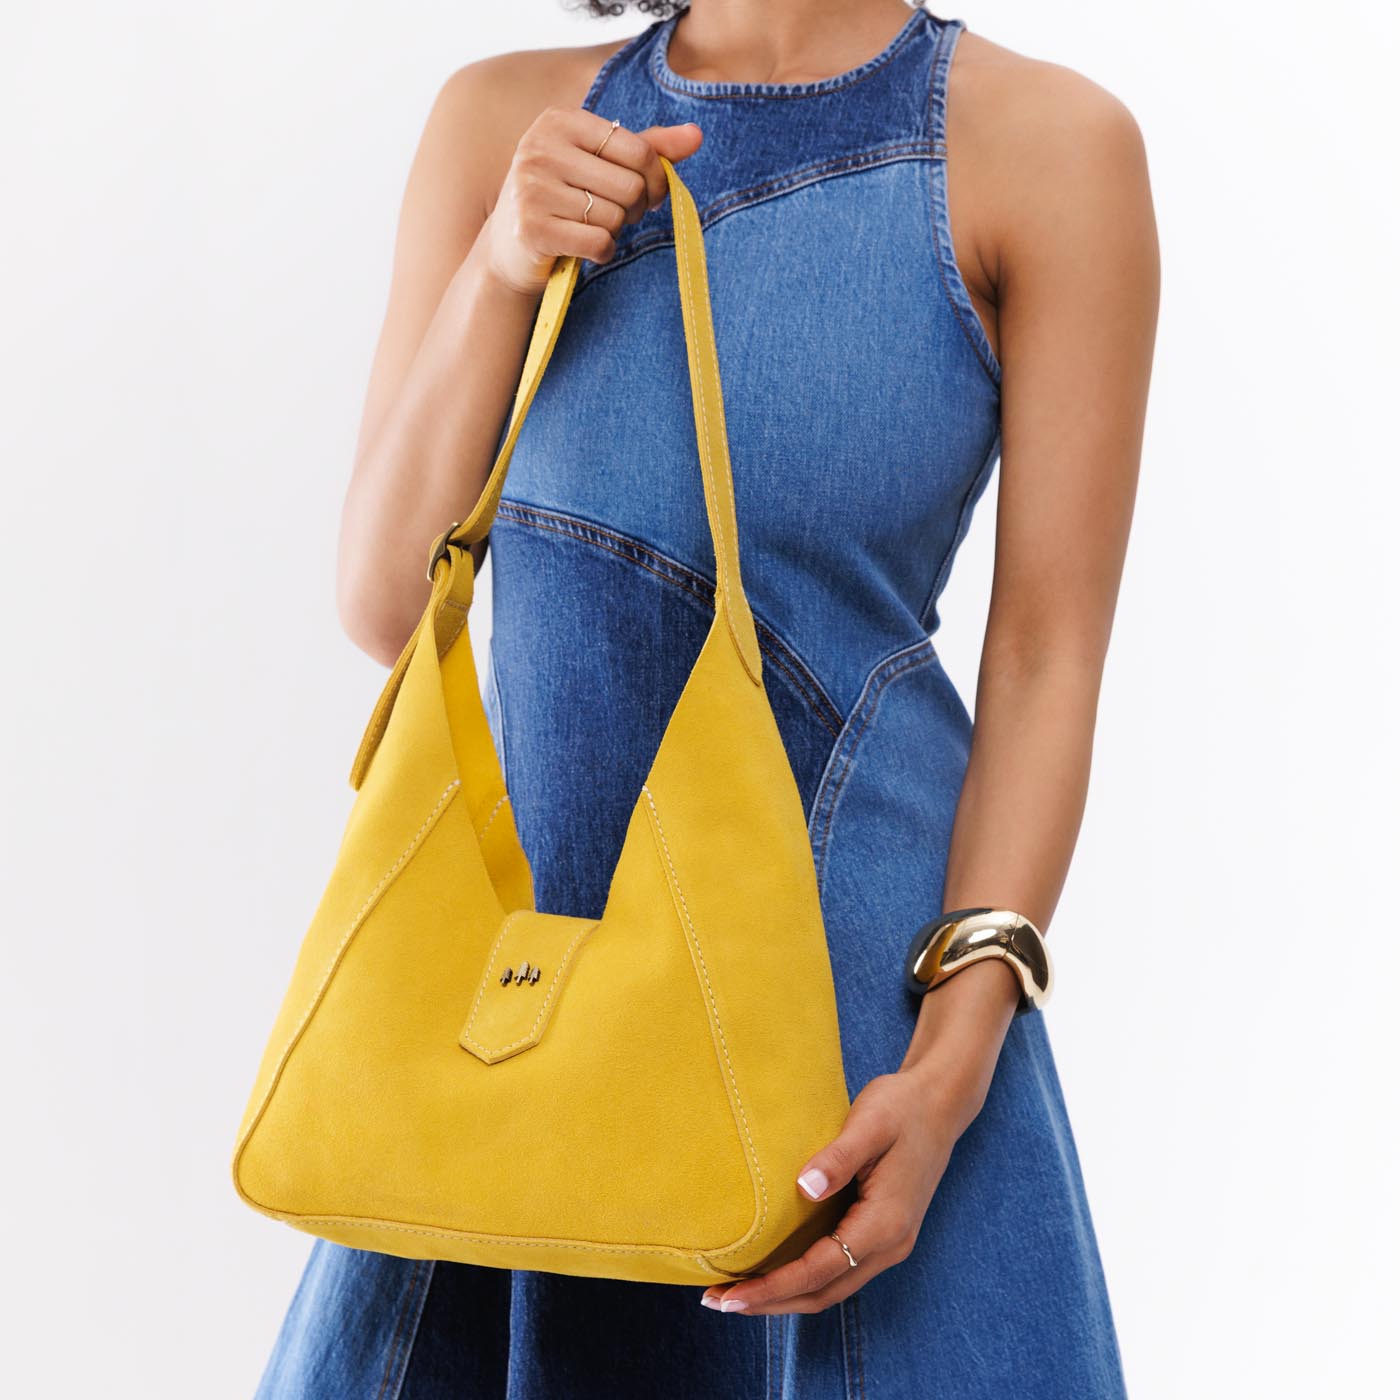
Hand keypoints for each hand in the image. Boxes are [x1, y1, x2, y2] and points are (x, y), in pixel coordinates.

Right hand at [481, 108, 703, 295]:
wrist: (510, 248)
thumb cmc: (565, 199)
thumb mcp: (600, 163)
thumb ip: (647, 147)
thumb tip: (696, 135)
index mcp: (560, 121)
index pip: (638, 149)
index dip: (655, 179)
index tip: (646, 193)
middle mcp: (541, 148)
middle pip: (629, 186)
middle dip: (634, 209)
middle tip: (617, 215)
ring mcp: (532, 188)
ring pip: (614, 217)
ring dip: (614, 232)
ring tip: (592, 228)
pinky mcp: (532, 228)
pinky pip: (598, 242)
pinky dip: (602, 252)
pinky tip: (586, 248)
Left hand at [699, 959, 1021, 1314]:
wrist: (939, 1103)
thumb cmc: (901, 1107)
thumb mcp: (870, 1123)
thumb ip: (838, 1158)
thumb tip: (805, 1188)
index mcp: (885, 1224)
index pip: (819, 1270)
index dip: (773, 1287)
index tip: (731, 1295)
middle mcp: (890, 1245)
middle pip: (822, 1293)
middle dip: (770, 1302)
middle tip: (717, 1301)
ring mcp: (889, 1244)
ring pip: (830, 1287)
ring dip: (784, 1295)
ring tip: (736, 1293)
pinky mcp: (881, 1234)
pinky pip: (837, 1270)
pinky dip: (802, 1279)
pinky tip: (773, 1270)